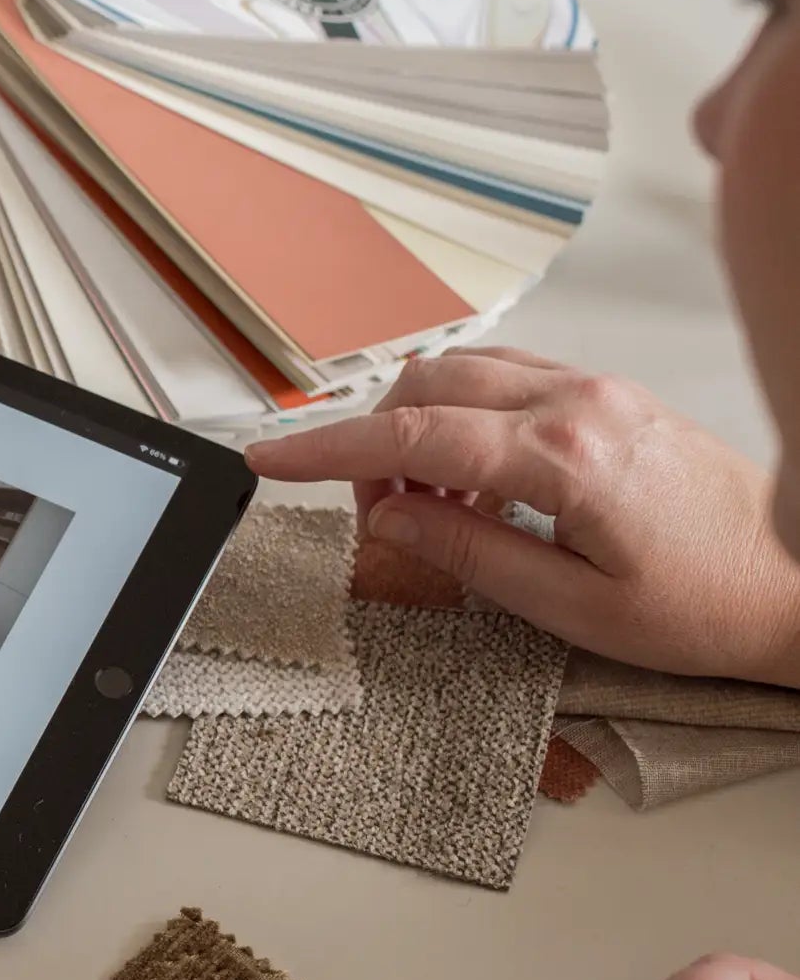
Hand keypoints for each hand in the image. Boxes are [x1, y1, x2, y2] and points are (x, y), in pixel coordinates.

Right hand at [247, 348, 799, 683]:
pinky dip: (463, 415)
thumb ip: (470, 554)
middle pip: (426, 385)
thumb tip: (391, 517)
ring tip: (431, 503)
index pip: (410, 435)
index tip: (270, 459)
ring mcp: (597, 391)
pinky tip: (479, 479)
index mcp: (564, 455)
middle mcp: (579, 403)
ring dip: (417, 425)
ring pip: (462, 371)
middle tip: (381, 519)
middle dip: (374, 443)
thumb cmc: (709, 606)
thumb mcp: (576, 609)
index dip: (326, 449)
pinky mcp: (609, 396)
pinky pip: (506, 378)